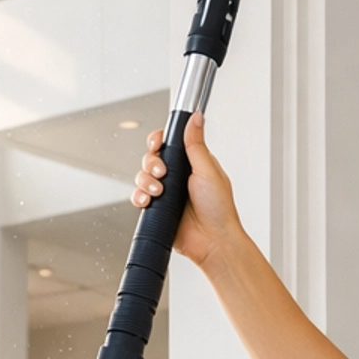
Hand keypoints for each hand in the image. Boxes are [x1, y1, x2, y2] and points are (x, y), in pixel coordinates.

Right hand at [131, 110, 241, 267]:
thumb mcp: (208, 170)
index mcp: (191, 162)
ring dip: (146, 181)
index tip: (157, 143)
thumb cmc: (219, 209)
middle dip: (152, 163)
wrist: (213, 241)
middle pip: (151, 158)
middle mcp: (177, 176)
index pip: (168, 143)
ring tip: (159, 191)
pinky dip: (140, 197)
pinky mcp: (157, 209)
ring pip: (142, 177)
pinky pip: (139, 197)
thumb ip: (196, 144)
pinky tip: (148, 201)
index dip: (159, 140)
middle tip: (162, 172)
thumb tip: (196, 117)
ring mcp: (166, 193)